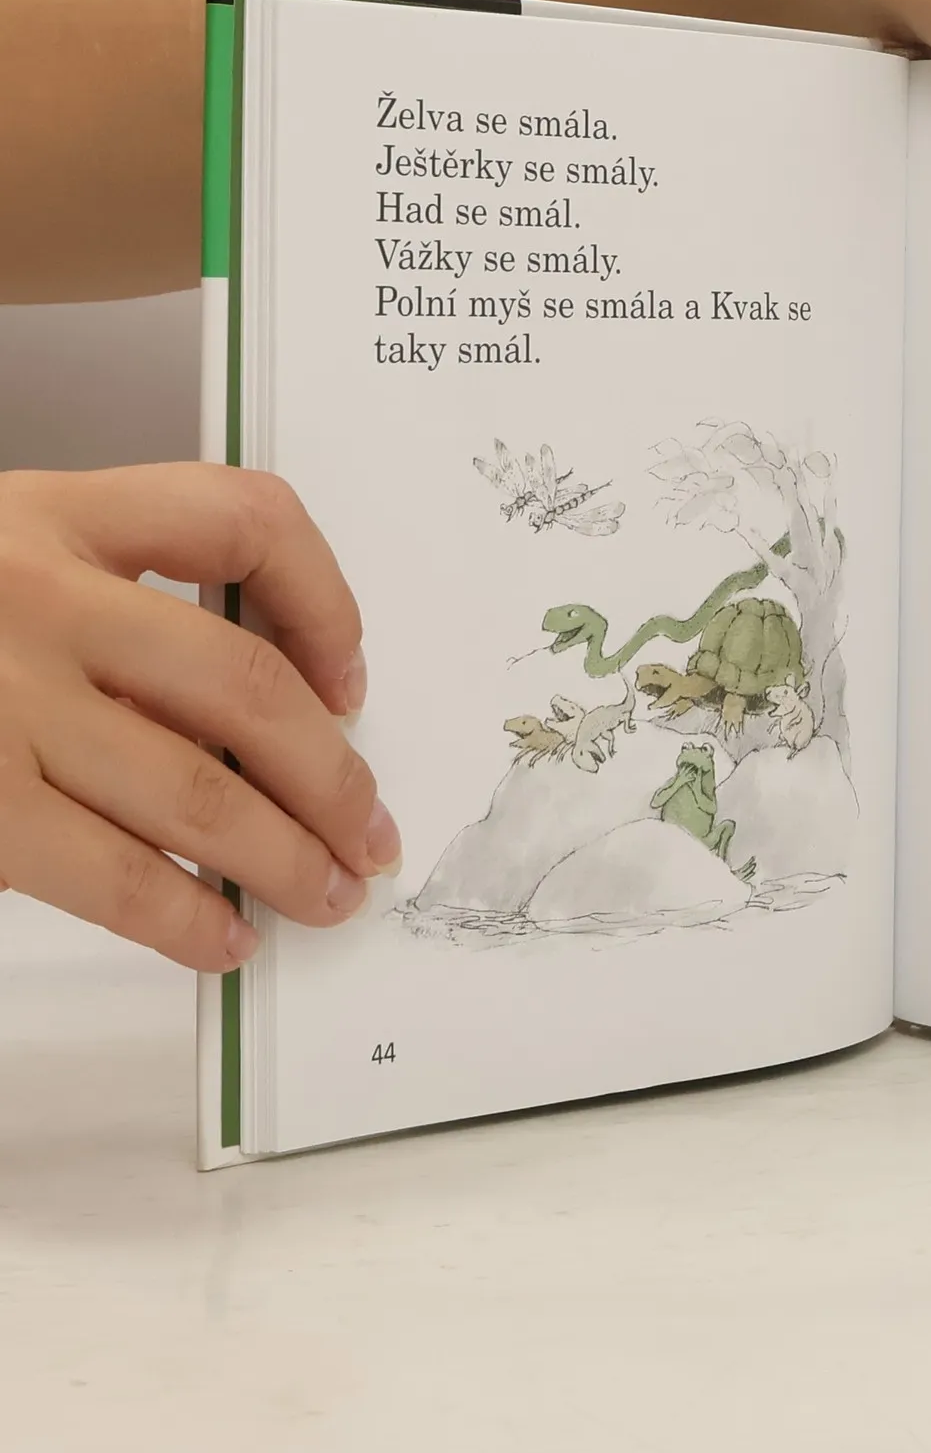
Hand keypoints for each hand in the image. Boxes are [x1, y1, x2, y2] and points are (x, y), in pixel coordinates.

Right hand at [0, 464, 399, 970]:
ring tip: (328, 896)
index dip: (327, 598)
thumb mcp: (0, 555)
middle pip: (248, 686)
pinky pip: (107, 874)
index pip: (245, 515)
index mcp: (55, 512)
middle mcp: (36, 597)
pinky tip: (221, 940)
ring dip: (284, 858)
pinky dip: (183, 917)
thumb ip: (111, 600)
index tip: (351, 678)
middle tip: (371, 830)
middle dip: (332, 776)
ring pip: (196, 793)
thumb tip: (268, 712)